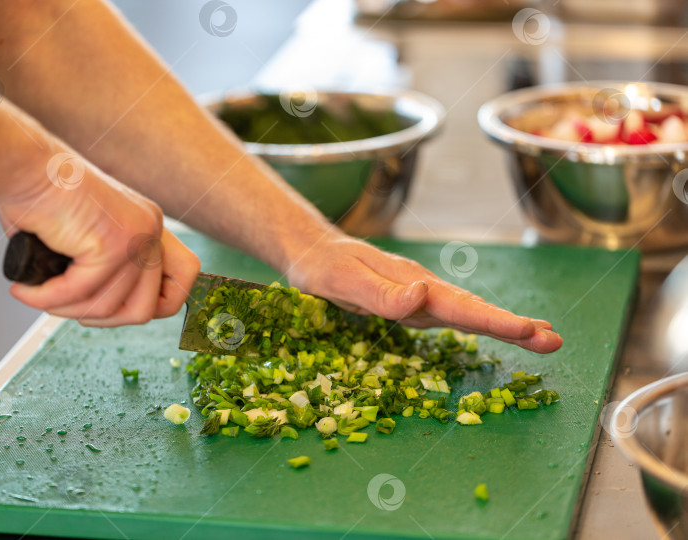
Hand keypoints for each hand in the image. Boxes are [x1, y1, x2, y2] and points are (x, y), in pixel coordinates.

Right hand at [0, 155, 199, 326]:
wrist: (20, 165)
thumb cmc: (37, 197)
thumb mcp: (84, 237)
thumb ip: (103, 269)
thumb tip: (102, 311)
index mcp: (150, 224)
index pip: (185, 276)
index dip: (156, 303)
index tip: (112, 307)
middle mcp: (151, 228)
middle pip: (145, 308)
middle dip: (99, 318)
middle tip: (62, 305)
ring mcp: (136, 236)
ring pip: (110, 307)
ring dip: (68, 310)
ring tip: (38, 295)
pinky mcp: (111, 244)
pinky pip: (80, 293)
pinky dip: (47, 299)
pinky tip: (25, 291)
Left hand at [287, 234, 561, 352]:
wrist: (313, 251)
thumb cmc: (323, 267)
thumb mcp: (343, 281)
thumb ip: (381, 293)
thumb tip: (422, 294)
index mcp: (412, 284)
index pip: (460, 306)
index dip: (495, 321)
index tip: (530, 331)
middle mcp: (424, 289)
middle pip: (474, 310)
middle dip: (514, 326)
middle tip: (555, 342)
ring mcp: (421, 296)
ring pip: (469, 313)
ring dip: (505, 326)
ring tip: (544, 338)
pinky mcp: (414, 304)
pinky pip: (453, 316)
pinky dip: (481, 323)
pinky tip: (497, 328)